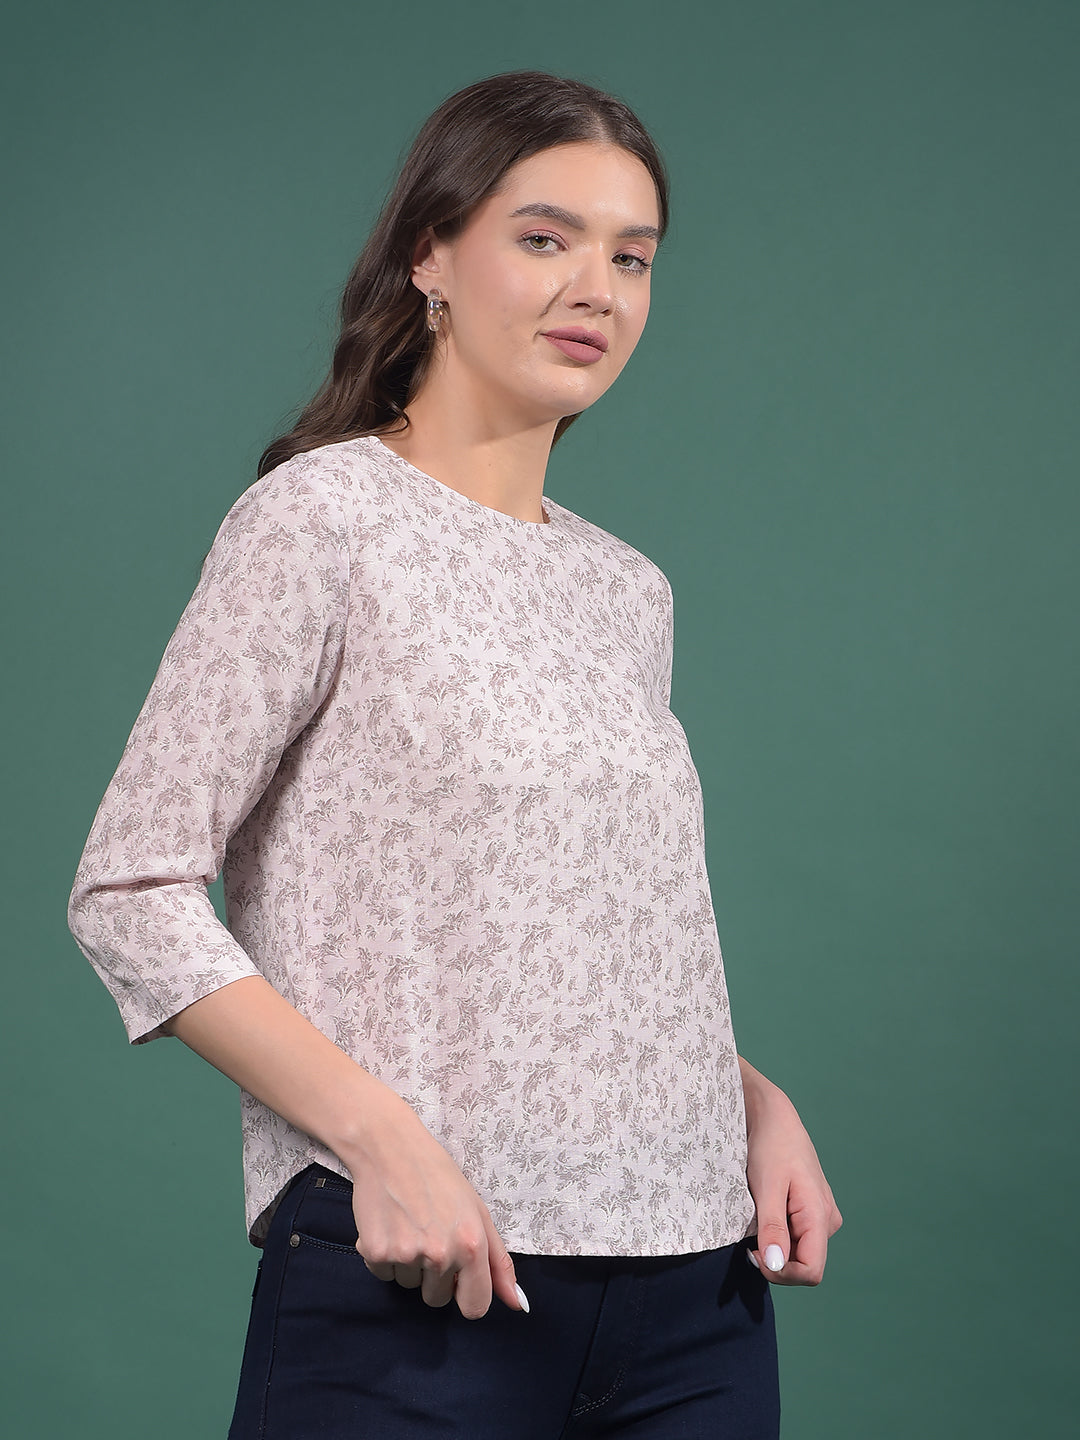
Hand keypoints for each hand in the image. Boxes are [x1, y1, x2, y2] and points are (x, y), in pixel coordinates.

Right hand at [341, 1093, 526, 1319]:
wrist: (390, 1148)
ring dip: (408, 1264)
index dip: (466, 1295)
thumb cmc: (438, 1176)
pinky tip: (389, 1224)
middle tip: (430, 1235)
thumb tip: (518, 1305)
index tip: (458, 1279)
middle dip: (434, 1276)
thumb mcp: (478, 1212)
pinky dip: (384, 1256)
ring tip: (408, 1225)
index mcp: (471, 1245)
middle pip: (437, 1300)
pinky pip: (384, 1275)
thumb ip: (499, 1262)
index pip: (474, 1308)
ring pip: (409, 1287)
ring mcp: (406, 1255)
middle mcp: (440, 1254)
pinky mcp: (375, 1252)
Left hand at [739, 1056, 842, 1285]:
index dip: (782, 1273)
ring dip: (773, 1247)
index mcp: (821, 1215)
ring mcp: (819, 1214)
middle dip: (775, 1260)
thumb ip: (773, 1228)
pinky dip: (774, 1235)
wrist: (771, 1114)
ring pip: (797, 1252)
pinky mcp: (808, 1209)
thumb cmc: (770, 1145)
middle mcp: (827, 1219)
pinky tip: (761, 1214)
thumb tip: (777, 1266)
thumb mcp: (767, 1186)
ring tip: (755, 1217)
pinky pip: (794, 1237)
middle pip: (803, 1265)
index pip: (811, 1272)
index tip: (753, 1253)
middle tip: (747, 1237)